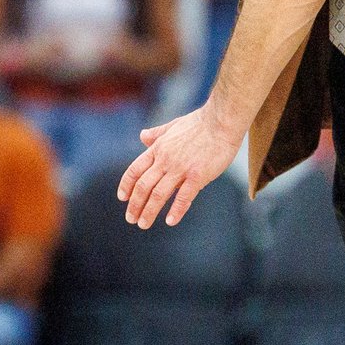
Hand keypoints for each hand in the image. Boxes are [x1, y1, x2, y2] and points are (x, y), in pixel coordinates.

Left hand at [118, 106, 239, 228]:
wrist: (222, 120)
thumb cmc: (201, 122)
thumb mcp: (173, 125)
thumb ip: (157, 133)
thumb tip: (142, 135)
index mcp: (159, 148)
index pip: (135, 170)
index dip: (126, 186)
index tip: (123, 198)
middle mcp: (166, 159)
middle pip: (143, 186)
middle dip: (135, 205)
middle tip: (132, 218)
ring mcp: (181, 168)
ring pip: (159, 194)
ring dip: (149, 211)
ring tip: (143, 224)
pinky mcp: (198, 175)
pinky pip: (183, 196)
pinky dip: (175, 210)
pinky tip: (170, 221)